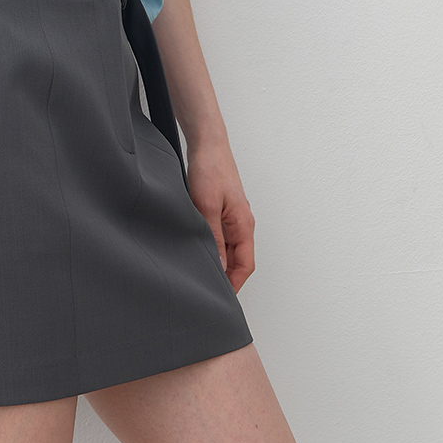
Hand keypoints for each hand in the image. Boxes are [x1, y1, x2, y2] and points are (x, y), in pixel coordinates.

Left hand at [184, 137, 254, 292]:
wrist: (207, 144)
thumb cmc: (211, 169)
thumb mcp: (207, 206)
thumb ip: (213, 237)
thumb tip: (217, 266)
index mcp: (243, 225)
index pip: (245, 265)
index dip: (235, 284)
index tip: (221, 298)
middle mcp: (241, 224)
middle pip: (238, 260)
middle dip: (226, 278)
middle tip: (207, 290)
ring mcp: (231, 217)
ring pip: (228, 249)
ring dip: (218, 263)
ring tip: (200, 274)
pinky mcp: (220, 211)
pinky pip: (220, 237)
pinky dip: (212, 248)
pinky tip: (196, 250)